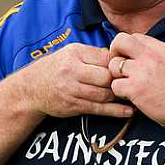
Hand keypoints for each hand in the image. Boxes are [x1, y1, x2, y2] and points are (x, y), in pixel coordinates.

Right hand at [16, 43, 133, 118]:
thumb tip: (120, 56)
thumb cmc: (56, 68)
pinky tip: (128, 112)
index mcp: (75, 54)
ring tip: (133, 95)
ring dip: (120, 96)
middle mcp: (72, 71)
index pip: (105, 57)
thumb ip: (94, 55)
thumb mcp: (71, 53)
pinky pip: (99, 109)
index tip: (131, 67)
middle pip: (106, 77)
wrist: (31, 88)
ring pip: (104, 94)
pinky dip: (116, 111)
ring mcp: (72, 89)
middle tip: (133, 82)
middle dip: (121, 80)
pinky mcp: (73, 106)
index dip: (120, 63)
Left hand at [107, 33, 164, 137]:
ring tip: (128, 85)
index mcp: (161, 49)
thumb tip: (146, 54)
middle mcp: (150, 56)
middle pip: (120, 41)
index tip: (130, 58)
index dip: (128, 48)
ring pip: (113, 65)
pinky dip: (120, 92)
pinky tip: (131, 97)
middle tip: (118, 66)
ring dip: (117, 76)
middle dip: (114, 52)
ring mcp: (142, 72)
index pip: (135, 37)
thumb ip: (160, 55)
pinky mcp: (136, 89)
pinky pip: (115, 85)